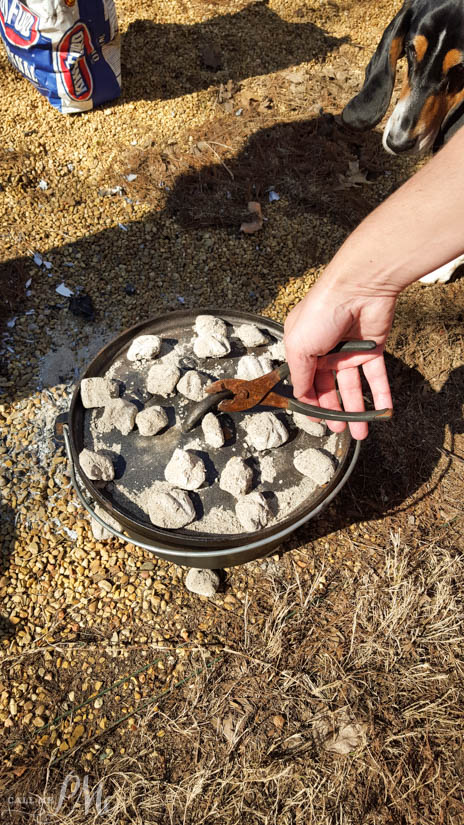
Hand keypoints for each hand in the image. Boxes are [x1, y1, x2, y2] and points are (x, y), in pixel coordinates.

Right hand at [284, 276, 396, 438]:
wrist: (358, 289)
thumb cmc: (321, 312)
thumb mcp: (299, 347)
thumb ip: (300, 376)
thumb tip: (301, 398)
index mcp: (302, 348)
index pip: (305, 382)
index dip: (310, 402)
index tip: (316, 420)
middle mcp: (325, 350)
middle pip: (329, 388)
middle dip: (333, 411)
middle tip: (339, 429)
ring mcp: (349, 351)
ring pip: (352, 387)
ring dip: (357, 411)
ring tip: (360, 432)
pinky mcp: (372, 349)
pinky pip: (376, 377)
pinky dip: (380, 395)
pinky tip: (382, 413)